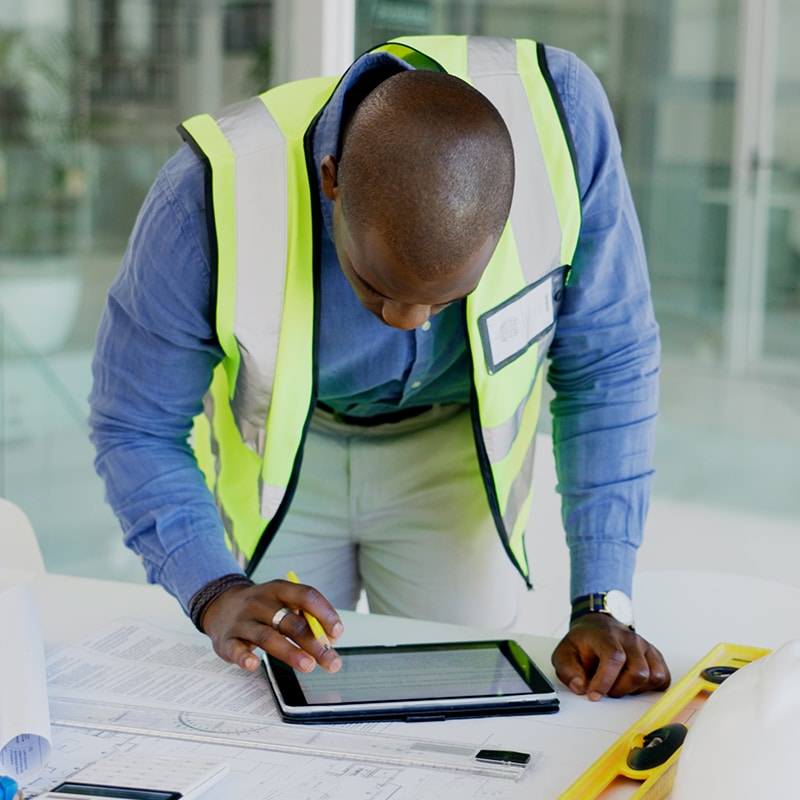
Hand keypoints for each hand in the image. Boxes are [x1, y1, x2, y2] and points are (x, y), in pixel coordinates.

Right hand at [200, 579, 343, 674]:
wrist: (221, 606)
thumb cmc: (262, 608)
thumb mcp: (283, 602)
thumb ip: (306, 618)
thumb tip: (330, 639)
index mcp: (278, 589)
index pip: (305, 596)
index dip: (324, 613)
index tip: (337, 632)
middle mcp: (260, 602)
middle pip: (291, 622)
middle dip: (314, 642)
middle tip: (331, 660)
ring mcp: (242, 621)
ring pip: (268, 637)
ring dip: (290, 652)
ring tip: (308, 665)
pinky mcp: (227, 640)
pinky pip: (236, 649)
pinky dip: (245, 658)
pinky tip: (254, 665)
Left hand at [551, 613, 670, 700]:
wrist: (597, 626)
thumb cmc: (584, 642)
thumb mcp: (565, 652)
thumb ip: (567, 670)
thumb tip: (580, 688)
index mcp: (606, 636)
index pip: (614, 657)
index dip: (605, 680)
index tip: (594, 695)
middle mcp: (630, 640)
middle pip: (638, 671)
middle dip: (620, 689)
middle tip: (605, 689)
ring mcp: (645, 647)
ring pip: (653, 676)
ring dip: (635, 689)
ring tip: (619, 684)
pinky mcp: (655, 656)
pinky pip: (663, 678)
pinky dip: (650, 687)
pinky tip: (632, 684)